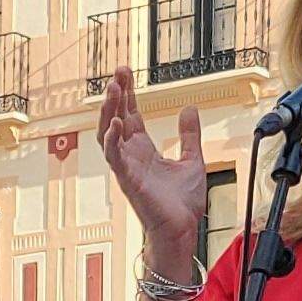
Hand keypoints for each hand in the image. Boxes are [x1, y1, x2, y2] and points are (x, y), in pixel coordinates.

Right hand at [97, 68, 211, 262]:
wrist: (183, 230)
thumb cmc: (183, 204)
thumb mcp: (193, 159)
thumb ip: (189, 134)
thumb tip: (189, 108)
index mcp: (144, 150)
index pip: (130, 115)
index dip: (127, 93)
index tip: (124, 72)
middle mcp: (131, 156)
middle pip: (117, 117)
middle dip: (116, 94)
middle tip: (118, 70)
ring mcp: (127, 167)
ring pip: (109, 133)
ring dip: (109, 110)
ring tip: (113, 88)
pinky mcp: (128, 180)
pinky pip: (114, 156)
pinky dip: (112, 139)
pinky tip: (116, 122)